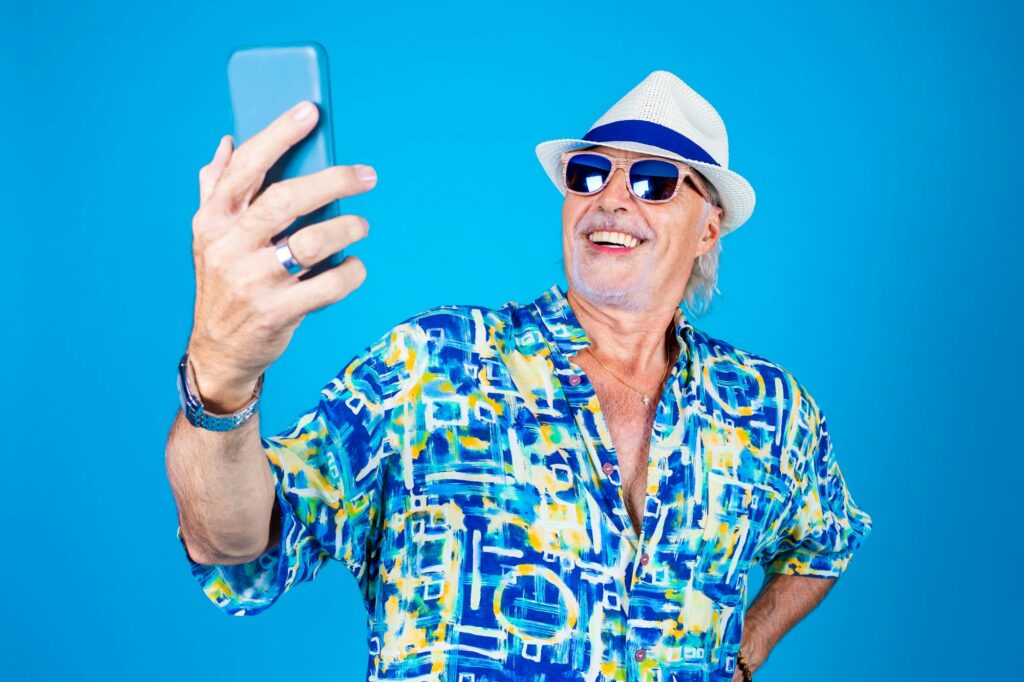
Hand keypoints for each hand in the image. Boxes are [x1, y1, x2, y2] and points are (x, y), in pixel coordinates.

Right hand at [187, 100, 375, 410]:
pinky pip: (328, 286)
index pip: (246, 166)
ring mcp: (253, 282)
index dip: (279, 134)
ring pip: (312, 242)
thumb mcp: (210, 236)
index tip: (310, 111)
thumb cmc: (224, 282)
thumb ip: (217, 189)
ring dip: (348, 228)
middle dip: (333, 180)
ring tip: (362, 225)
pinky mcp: (278, 313)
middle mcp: (229, 246)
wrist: (219, 350)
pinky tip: (354, 266)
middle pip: (286, 199)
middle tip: (367, 175)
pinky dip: (351, 273)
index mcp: (213, 219)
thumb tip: (228, 141)